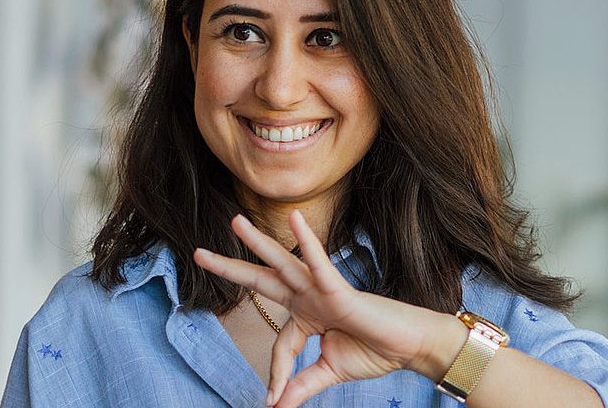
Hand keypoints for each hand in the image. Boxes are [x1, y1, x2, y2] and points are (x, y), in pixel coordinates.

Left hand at [193, 211, 463, 407]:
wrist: (409, 348)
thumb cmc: (376, 351)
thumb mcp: (329, 371)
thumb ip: (301, 384)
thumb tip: (275, 405)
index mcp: (307, 316)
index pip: (279, 344)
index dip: (275, 374)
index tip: (274, 399)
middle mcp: (309, 298)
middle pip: (262, 281)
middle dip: (230, 269)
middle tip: (198, 255)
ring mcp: (323, 290)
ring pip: (283, 263)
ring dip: (258, 243)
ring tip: (235, 222)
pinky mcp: (340, 289)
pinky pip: (320, 264)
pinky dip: (308, 242)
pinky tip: (295, 218)